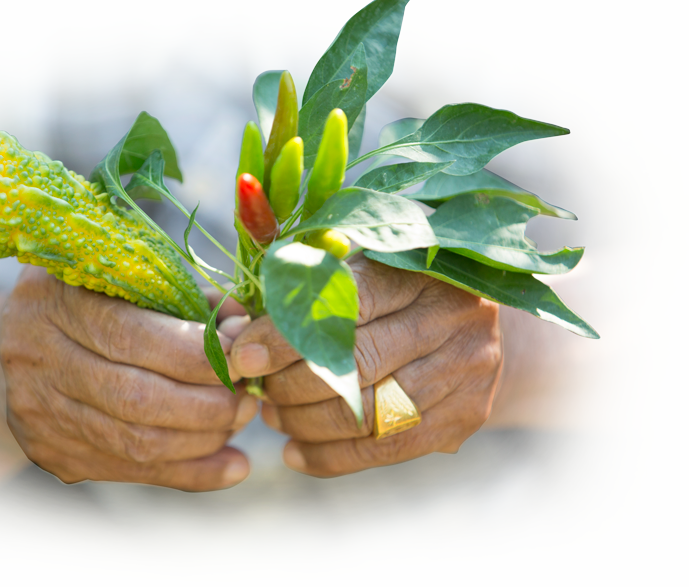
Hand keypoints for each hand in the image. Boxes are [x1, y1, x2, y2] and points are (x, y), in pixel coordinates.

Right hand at [0, 267, 257, 490]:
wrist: (16, 345)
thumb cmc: (89, 300)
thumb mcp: (125, 279)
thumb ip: (185, 298)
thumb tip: (244, 327)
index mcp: (53, 298)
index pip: (130, 335)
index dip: (196, 354)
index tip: (242, 355)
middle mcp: (35, 356)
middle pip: (135, 397)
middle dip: (208, 403)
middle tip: (248, 396)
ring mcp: (38, 412)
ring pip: (136, 442)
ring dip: (204, 439)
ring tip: (240, 420)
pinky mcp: (52, 453)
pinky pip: (133, 471)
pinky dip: (191, 472)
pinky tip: (232, 465)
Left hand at [229, 254, 502, 476]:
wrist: (486, 329)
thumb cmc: (402, 290)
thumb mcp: (367, 263)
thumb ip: (309, 281)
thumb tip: (233, 325)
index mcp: (421, 270)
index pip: (345, 305)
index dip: (286, 335)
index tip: (243, 356)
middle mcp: (453, 319)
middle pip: (354, 365)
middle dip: (289, 384)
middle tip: (255, 390)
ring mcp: (466, 373)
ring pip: (365, 414)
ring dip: (304, 423)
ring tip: (273, 416)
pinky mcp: (464, 419)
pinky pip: (383, 450)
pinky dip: (329, 457)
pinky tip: (295, 451)